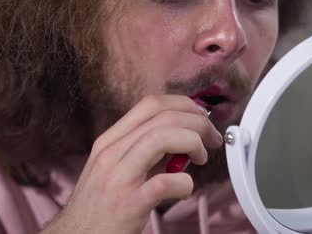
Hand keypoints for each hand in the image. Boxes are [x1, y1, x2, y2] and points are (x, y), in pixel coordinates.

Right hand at [40, 95, 223, 233]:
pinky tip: (185, 188)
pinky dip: (184, 182)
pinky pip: (164, 183)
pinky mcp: (127, 206)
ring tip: (201, 158)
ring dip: (193, 143)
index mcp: (110, 141)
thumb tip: (184, 137)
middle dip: (198, 122)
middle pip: (163, 117)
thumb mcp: (116, 168)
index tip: (201, 116)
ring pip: (161, 138)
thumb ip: (147, 152)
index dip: (183, 104)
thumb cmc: (99, 206)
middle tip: (212, 139)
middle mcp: (111, 154)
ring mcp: (117, 178)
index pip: (151, 104)